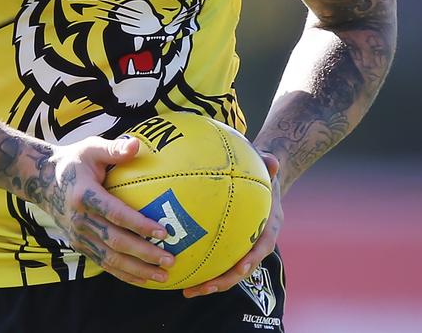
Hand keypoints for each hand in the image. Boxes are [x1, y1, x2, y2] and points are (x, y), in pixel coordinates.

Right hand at [39, 135, 175, 285]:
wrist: (42, 180)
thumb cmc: (75, 161)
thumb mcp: (91, 148)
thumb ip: (113, 149)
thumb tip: (137, 145)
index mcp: (84, 195)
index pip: (114, 213)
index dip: (138, 224)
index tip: (163, 232)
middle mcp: (80, 220)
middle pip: (115, 241)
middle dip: (144, 253)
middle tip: (170, 258)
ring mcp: (78, 236)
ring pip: (110, 259)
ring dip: (138, 270)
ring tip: (163, 276)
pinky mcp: (79, 246)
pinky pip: (104, 263)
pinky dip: (124, 274)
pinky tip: (144, 278)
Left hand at [183, 152, 282, 297]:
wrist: (267, 182)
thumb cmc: (263, 172)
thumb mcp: (267, 167)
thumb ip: (269, 165)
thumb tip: (273, 161)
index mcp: (269, 226)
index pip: (263, 246)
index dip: (253, 258)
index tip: (242, 267)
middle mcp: (257, 241)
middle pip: (242, 268)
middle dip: (224, 281)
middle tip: (202, 287)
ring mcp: (244, 246)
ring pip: (228, 270)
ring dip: (210, 282)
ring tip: (187, 289)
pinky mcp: (230, 246)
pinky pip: (217, 259)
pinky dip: (202, 266)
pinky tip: (179, 269)